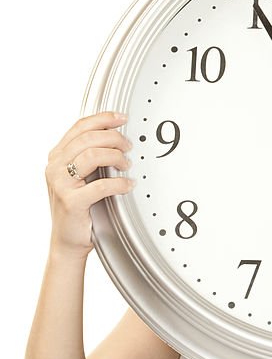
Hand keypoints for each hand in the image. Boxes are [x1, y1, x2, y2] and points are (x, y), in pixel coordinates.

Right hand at [45, 111, 134, 259]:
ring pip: (92, 155)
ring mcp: (61, 183)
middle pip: (87, 138)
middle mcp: (55, 166)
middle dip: (114, 138)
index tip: (122, 118)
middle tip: (129, 146)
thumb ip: (89, 157)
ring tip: (127, 165)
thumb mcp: (79, 177)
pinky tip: (128, 185)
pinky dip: (119, 183)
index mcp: (57, 156)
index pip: (80, 127)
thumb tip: (117, 138)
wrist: (67, 240)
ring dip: (116, 157)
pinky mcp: (71, 201)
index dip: (103, 119)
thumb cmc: (78, 208)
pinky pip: (100, 185)